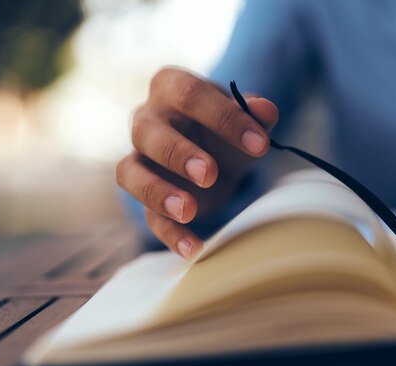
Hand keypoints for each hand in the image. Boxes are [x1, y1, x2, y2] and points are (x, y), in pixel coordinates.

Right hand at [116, 68, 277, 257]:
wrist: (212, 152)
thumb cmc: (224, 128)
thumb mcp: (244, 119)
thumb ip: (254, 113)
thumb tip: (266, 112)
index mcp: (170, 87)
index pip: (189, 93)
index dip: (224, 117)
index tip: (260, 144)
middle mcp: (146, 120)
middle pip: (148, 132)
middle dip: (178, 153)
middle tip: (210, 174)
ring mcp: (139, 159)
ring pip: (129, 173)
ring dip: (157, 192)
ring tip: (190, 211)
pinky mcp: (144, 197)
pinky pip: (146, 215)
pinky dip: (169, 234)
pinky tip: (194, 249)